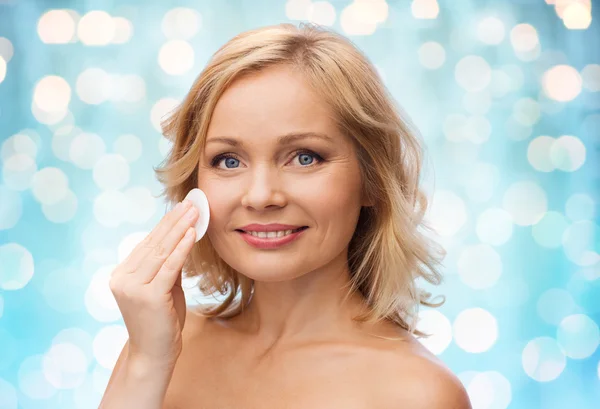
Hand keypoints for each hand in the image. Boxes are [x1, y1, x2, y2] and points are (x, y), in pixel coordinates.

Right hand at [109, 200, 198, 367]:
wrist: (154, 355)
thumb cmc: (162, 321)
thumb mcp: (164, 287)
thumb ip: (168, 265)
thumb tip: (183, 237)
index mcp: (122, 274)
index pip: (148, 243)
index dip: (166, 224)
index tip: (181, 207)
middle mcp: (122, 278)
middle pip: (154, 243)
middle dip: (174, 221)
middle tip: (191, 203)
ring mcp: (132, 287)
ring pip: (161, 252)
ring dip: (180, 229)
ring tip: (195, 212)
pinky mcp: (148, 296)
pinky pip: (169, 267)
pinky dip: (182, 248)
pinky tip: (192, 234)